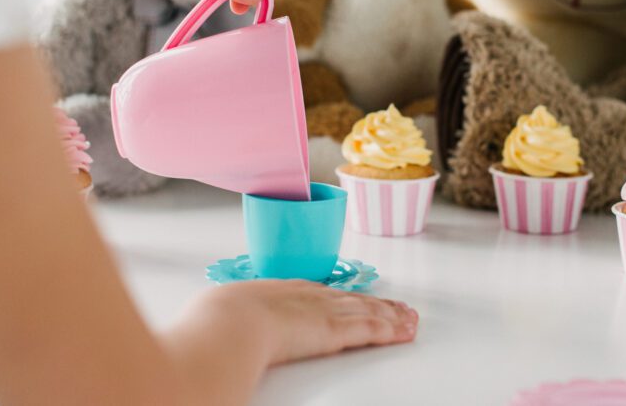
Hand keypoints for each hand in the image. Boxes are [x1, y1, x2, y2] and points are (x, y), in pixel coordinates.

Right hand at [169, 280, 417, 370]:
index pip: (321, 294)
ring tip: (409, 319)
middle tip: (397, 307)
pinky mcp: (334, 330)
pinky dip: (391, 329)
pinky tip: (405, 331)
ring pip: (366, 312)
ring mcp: (322, 311)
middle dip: (375, 304)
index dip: (341, 297)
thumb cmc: (216, 321)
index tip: (354, 299)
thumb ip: (231, 322)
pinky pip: (370, 329)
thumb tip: (219, 334)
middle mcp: (307, 297)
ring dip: (390, 316)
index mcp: (280, 291)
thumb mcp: (221, 315)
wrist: (226, 324)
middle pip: (350, 299)